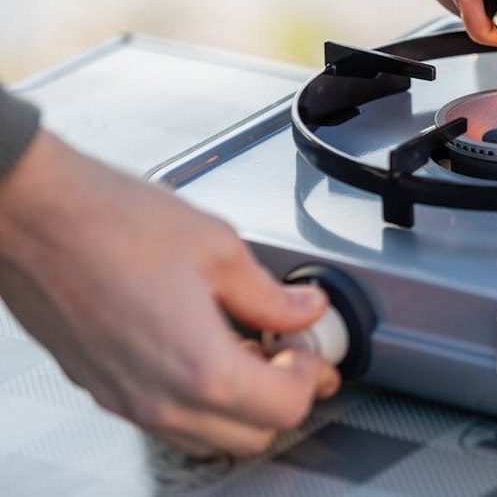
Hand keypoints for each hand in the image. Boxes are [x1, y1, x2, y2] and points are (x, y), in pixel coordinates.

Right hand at [0, 132, 339, 456]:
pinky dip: (197, 400)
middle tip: (288, 352)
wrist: (32, 214)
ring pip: (206, 436)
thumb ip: (270, 293)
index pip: (284, 408)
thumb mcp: (218, 248)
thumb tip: (303, 309)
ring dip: (239, 405)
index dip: (309, 377)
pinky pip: (165, 419)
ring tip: (247, 348)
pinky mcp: (100, 387)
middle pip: (250, 437)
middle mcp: (160, 400)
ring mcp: (125, 400)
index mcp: (200, 368)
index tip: (309, 348)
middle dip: (281, 398)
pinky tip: (202, 346)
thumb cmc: (110, 222)